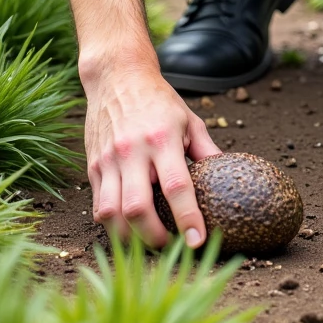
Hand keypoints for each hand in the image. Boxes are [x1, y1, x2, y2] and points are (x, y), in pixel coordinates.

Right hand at [83, 60, 220, 246]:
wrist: (117, 76)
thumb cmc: (158, 99)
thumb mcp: (189, 118)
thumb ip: (207, 150)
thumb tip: (229, 176)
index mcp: (162, 138)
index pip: (176, 186)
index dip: (188, 217)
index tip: (197, 241)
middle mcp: (132, 151)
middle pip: (137, 208)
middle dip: (154, 237)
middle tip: (169, 245)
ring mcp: (109, 160)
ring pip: (111, 213)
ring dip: (129, 238)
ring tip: (146, 242)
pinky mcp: (93, 166)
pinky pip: (98, 206)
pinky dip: (112, 224)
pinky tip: (127, 228)